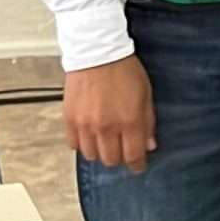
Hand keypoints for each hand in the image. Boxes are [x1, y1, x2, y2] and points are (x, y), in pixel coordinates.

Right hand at [64, 55, 154, 171]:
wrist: (97, 54)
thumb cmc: (124, 70)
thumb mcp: (146, 95)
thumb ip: (148, 122)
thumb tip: (150, 144)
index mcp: (129, 121)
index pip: (133, 155)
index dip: (137, 165)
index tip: (138, 166)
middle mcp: (106, 127)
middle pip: (111, 159)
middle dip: (120, 158)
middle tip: (123, 151)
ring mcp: (85, 125)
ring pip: (92, 155)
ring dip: (101, 152)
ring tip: (107, 142)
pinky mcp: (69, 120)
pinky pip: (74, 145)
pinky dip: (83, 144)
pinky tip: (90, 136)